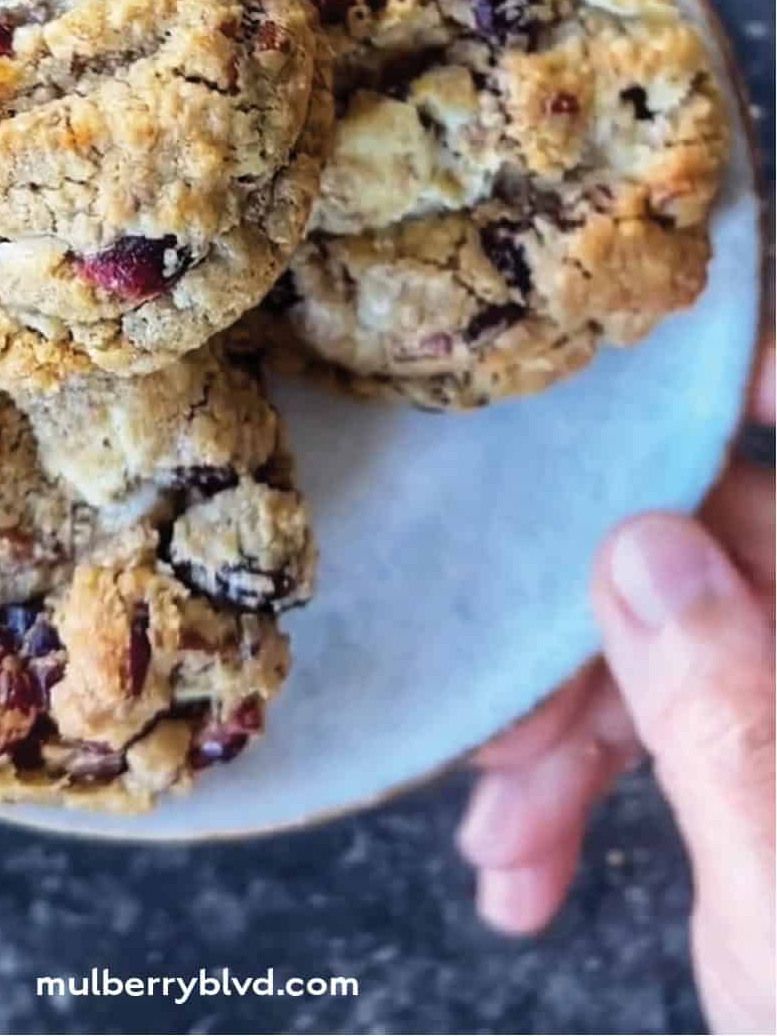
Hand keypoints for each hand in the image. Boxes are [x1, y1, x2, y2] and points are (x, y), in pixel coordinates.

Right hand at [458, 355, 775, 1035]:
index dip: (738, 388)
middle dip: (581, 643)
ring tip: (500, 842)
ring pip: (680, 652)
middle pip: (714, 561)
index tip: (624, 376)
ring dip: (567, 741)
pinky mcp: (772, 767)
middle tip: (496, 735)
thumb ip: (725, 717)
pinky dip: (592, 792)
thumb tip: (640, 544)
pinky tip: (530, 868)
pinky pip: (681, 731)